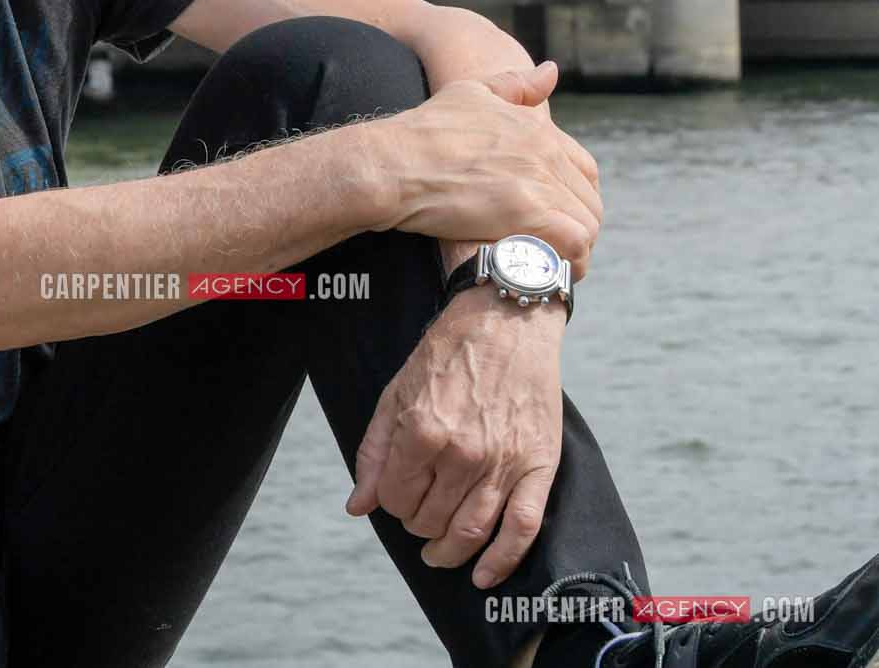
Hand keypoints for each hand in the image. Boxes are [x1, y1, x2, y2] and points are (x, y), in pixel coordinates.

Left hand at [347, 292, 564, 588]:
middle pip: (431, 519)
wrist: (506, 323)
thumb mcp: (395, 395)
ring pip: (470, 531)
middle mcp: (463, 453)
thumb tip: (358, 506)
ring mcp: (504, 463)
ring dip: (449, 552)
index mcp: (422, 432)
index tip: (396, 495)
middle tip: (418, 516)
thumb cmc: (445, 355)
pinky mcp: (539, 466)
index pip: (396, 498)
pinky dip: (502, 561)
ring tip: (438, 554)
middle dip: (417, 525)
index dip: (392, 503)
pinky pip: (523, 528)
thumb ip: (374, 453)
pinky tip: (483, 576)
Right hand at [363, 62, 601, 279]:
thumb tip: (552, 70)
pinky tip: (549, 272)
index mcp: (538, 129)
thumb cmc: (421, 131)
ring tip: (549, 263)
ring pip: (587, 225)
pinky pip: (575, 244)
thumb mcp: (470, 92)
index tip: (555, 215)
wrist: (391, 164)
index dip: (575, 197)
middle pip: (588, 201)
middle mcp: (546, 152)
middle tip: (549, 247)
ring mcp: (539, 182)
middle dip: (574, 227)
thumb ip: (516, 85)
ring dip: (573, 248)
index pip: (584, 170)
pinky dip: (569, 263)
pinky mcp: (528, 213)